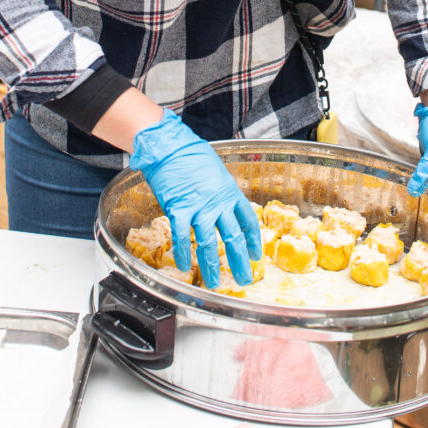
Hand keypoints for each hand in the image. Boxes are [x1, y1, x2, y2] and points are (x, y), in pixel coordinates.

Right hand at [130, 108, 261, 288]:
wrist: (171, 146)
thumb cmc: (192, 154)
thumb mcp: (216, 172)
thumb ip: (221, 192)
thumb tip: (222, 204)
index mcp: (230, 193)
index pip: (248, 221)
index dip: (253, 241)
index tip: (256, 255)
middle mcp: (218, 203)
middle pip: (233, 238)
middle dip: (240, 261)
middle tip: (245, 279)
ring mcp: (199, 207)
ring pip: (208, 243)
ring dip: (211, 265)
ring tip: (215, 282)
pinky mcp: (178, 209)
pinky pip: (182, 236)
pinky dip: (182, 253)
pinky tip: (184, 266)